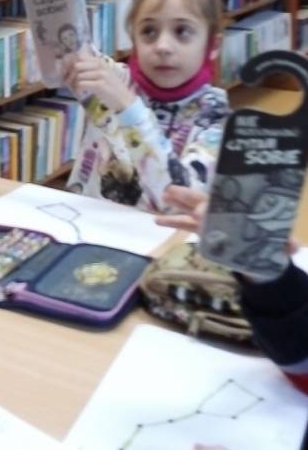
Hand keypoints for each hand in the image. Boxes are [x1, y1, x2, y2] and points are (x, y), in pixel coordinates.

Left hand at [67, 55, 134, 112]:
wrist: (124, 99)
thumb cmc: (111, 88)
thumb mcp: (101, 74)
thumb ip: (90, 69)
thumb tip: (72, 66)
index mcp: (100, 61)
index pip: (80, 56)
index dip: (70, 63)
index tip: (66, 71)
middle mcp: (100, 65)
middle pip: (77, 65)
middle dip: (70, 74)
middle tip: (68, 81)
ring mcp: (101, 74)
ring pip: (79, 75)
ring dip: (74, 83)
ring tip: (75, 87)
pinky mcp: (100, 85)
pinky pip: (82, 84)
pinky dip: (78, 88)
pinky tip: (80, 91)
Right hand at [158, 187, 300, 254]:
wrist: (260, 261)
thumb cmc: (267, 245)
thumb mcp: (278, 243)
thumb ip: (285, 243)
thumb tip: (294, 246)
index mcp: (238, 210)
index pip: (224, 202)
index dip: (213, 201)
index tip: (199, 206)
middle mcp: (222, 212)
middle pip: (203, 200)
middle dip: (188, 195)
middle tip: (170, 188)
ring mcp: (210, 222)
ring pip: (191, 209)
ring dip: (177, 203)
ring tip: (163, 195)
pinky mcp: (203, 233)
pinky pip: (184, 225)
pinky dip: (171, 222)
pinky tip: (156, 220)